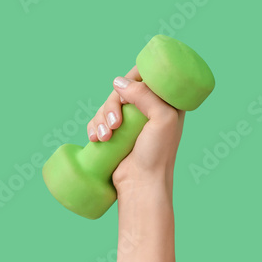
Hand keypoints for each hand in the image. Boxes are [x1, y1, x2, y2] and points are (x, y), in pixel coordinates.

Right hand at [85, 67, 183, 192]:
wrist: (141, 185)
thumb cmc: (158, 153)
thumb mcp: (162, 119)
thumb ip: (145, 96)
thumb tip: (118, 82)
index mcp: (166, 102)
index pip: (148, 76)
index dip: (134, 77)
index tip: (126, 89)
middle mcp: (148, 109)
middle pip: (122, 89)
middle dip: (112, 104)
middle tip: (115, 123)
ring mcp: (131, 122)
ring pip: (108, 105)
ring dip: (101, 118)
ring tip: (105, 137)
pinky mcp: (116, 134)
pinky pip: (99, 120)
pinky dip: (94, 126)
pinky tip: (96, 139)